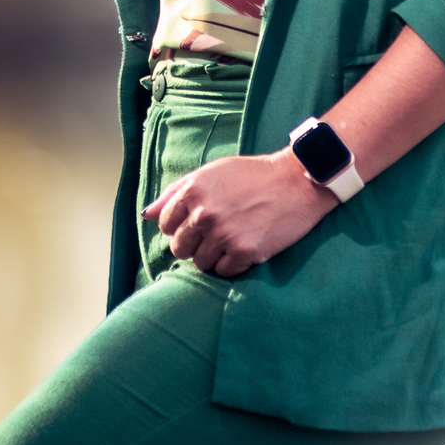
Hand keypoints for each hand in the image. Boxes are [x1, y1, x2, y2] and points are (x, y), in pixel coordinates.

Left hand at [143, 149, 335, 277]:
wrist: (297, 181)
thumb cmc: (254, 175)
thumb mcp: (212, 172)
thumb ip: (177, 192)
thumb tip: (148, 214)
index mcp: (193, 190)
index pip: (165, 225)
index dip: (181, 226)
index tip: (198, 223)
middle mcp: (204, 213)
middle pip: (180, 248)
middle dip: (195, 244)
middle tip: (217, 233)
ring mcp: (224, 233)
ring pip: (201, 264)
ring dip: (214, 256)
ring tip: (233, 238)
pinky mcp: (244, 251)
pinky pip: (224, 271)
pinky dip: (233, 264)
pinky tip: (245, 246)